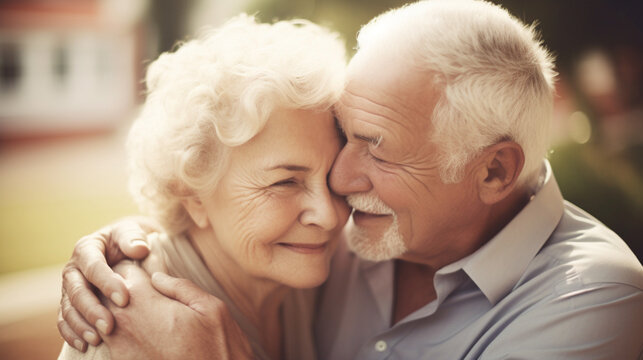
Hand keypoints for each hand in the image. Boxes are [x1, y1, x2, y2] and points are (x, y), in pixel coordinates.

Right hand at [57, 218, 156, 350]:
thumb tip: (139, 249)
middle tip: (109, 326)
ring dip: (81, 325)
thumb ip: (134, 237)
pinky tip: (84, 345)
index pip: (93, 266)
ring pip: (68, 308)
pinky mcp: (70, 303)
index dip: (107, 283)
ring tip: (97, 339)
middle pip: (77, 291)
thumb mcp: (132, 232)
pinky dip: (72, 334)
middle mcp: (74, 269)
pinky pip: (65, 320)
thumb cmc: (131, 239)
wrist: (126, 247)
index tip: (124, 299)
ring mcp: (70, 288)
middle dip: (92, 310)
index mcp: (87, 248)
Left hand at [103, 262, 253, 359]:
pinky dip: (117, 332)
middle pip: (104, 292)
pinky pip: (108, 341)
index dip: (132, 264)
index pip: (121, 270)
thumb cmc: (218, 350)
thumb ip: (180, 287)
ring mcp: (119, 349)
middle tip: (139, 288)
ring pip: (100, 317)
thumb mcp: (211, 308)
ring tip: (140, 311)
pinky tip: (141, 334)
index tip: (143, 268)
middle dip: (118, 286)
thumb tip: (156, 276)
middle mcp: (124, 325)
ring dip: (115, 310)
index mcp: (146, 303)